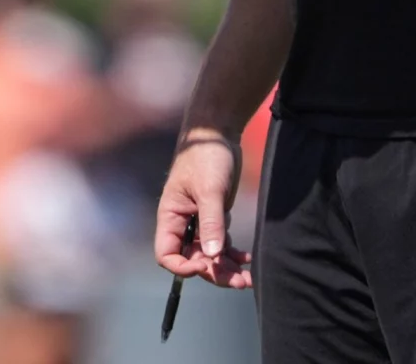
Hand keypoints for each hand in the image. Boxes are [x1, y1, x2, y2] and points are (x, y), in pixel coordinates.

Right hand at [155, 130, 250, 288]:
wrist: (218, 132)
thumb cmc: (206, 156)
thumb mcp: (210, 189)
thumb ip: (211, 222)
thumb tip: (213, 256)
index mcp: (170, 216)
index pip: (167, 255)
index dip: (184, 267)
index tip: (206, 266)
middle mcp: (182, 223)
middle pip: (192, 260)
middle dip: (214, 273)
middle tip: (240, 282)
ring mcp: (198, 221)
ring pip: (209, 255)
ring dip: (226, 269)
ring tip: (248, 278)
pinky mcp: (214, 216)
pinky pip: (220, 243)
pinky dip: (232, 254)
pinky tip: (247, 258)